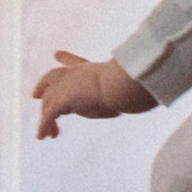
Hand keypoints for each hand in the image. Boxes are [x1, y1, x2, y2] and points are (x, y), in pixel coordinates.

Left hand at [33, 52, 156, 139]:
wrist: (123, 85)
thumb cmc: (133, 84)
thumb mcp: (134, 85)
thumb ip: (139, 85)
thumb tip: (156, 84)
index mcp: (93, 69)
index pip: (75, 63)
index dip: (66, 59)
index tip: (56, 54)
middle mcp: (77, 74)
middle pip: (54, 77)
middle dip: (44, 84)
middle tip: (35, 93)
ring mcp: (66, 86)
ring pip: (49, 100)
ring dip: (46, 118)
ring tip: (48, 134)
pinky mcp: (61, 100)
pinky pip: (48, 115)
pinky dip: (43, 126)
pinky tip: (41, 137)